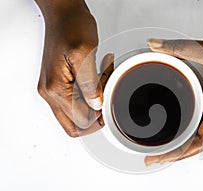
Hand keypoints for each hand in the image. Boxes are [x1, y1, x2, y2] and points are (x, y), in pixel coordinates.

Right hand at [36, 0, 113, 136]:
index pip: (78, 121)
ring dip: (94, 102)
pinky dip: (91, 92)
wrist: (64, 13)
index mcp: (56, 88)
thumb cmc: (71, 26)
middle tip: (107, 99)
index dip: (97, 119)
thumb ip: (90, 84)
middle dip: (95, 116)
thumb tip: (96, 104)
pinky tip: (99, 76)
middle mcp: (51, 91)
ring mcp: (54, 87)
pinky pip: (76, 98)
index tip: (109, 106)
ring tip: (103, 81)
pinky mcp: (60, 82)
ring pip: (76, 112)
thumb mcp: (84, 54)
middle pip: (74, 124)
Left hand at [145, 0, 202, 164]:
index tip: (160, 158)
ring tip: (164, 145)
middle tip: (155, 155)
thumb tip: (156, 46)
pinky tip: (179, 123)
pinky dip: (190, 125)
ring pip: (202, 131)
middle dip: (176, 151)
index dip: (178, 152)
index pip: (199, 140)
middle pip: (198, 141)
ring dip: (184, 140)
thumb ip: (181, 48)